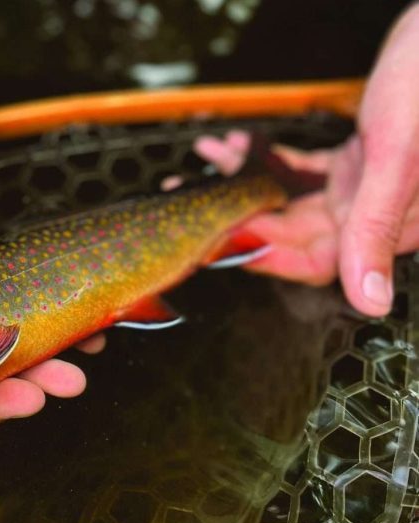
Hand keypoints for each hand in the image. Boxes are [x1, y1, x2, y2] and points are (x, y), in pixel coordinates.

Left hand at [195, 4, 418, 316]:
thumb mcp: (398, 158)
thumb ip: (375, 226)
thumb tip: (371, 301)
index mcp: (395, 222)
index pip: (318, 261)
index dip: (268, 256)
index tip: (222, 243)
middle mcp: (377, 211)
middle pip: (295, 234)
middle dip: (242, 218)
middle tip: (198, 205)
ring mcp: (366, 185)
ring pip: (293, 201)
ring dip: (249, 186)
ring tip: (210, 167)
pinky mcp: (360, 158)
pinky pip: (305, 171)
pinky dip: (271, 162)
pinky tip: (240, 147)